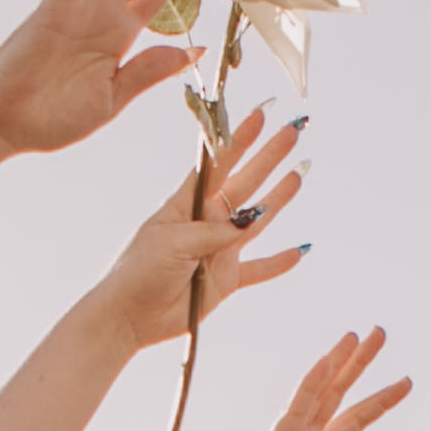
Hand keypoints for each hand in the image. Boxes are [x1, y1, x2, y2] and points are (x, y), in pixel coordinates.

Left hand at [103, 118, 311, 351]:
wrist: (130, 315)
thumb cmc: (140, 270)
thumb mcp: (173, 242)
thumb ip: (213, 232)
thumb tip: (249, 221)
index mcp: (187, 204)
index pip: (219, 164)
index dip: (239, 139)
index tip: (259, 115)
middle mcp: (207, 222)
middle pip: (245, 183)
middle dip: (269, 157)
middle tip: (292, 132)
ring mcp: (219, 250)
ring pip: (258, 220)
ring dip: (279, 197)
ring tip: (300, 173)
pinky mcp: (226, 280)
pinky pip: (260, 269)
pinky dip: (280, 262)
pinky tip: (300, 250)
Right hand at [186, 331, 413, 430]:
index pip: (354, 423)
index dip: (379, 402)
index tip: (405, 381)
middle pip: (339, 396)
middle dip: (360, 365)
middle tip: (380, 332)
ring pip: (317, 395)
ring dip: (337, 364)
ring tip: (356, 337)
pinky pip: (294, 413)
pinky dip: (309, 388)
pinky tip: (325, 364)